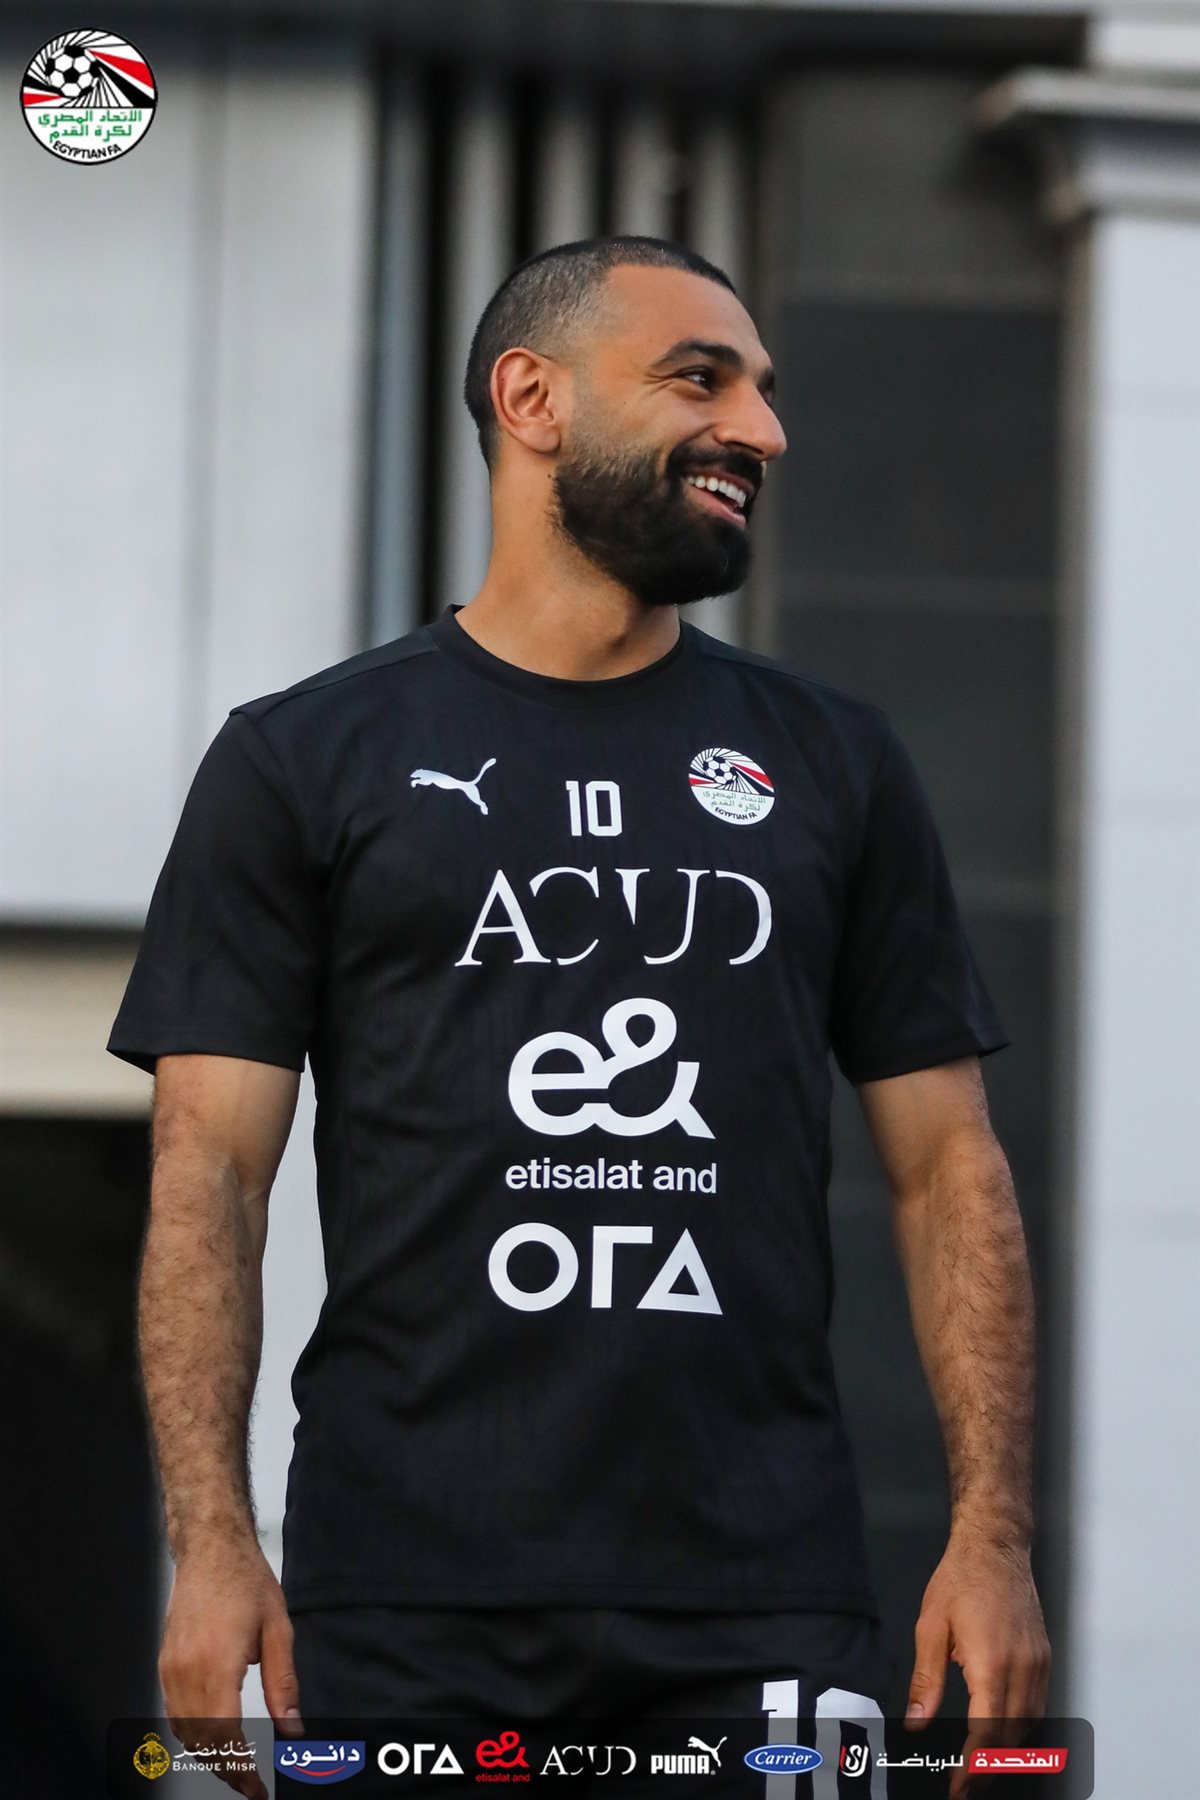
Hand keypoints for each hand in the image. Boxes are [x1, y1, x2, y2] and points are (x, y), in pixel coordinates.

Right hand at [158, 1535, 305, 1799]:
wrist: (210, 1547)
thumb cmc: (245, 1579)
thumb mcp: (278, 1629)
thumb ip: (284, 1683)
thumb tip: (292, 1727)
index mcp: (217, 1662)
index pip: (225, 1735)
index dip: (241, 1769)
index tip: (257, 1788)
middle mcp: (187, 1669)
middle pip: (201, 1741)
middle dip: (227, 1769)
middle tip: (252, 1783)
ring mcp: (171, 1667)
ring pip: (184, 1732)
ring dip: (208, 1754)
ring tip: (236, 1765)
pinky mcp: (164, 1663)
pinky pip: (173, 1712)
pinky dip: (192, 1733)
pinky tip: (212, 1736)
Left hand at [904, 1530, 1050, 1799]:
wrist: (996, 1546)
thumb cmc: (960, 1579)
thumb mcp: (930, 1626)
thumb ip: (926, 1678)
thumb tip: (917, 1722)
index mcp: (990, 1662)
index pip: (986, 1732)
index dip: (973, 1766)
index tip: (958, 1787)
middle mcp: (1022, 1668)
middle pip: (1013, 1737)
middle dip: (990, 1766)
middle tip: (966, 1784)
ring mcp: (1039, 1664)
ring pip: (1030, 1725)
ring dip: (1008, 1750)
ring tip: (981, 1765)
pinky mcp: (1045, 1658)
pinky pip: (1038, 1705)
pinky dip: (1022, 1726)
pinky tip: (1003, 1733)